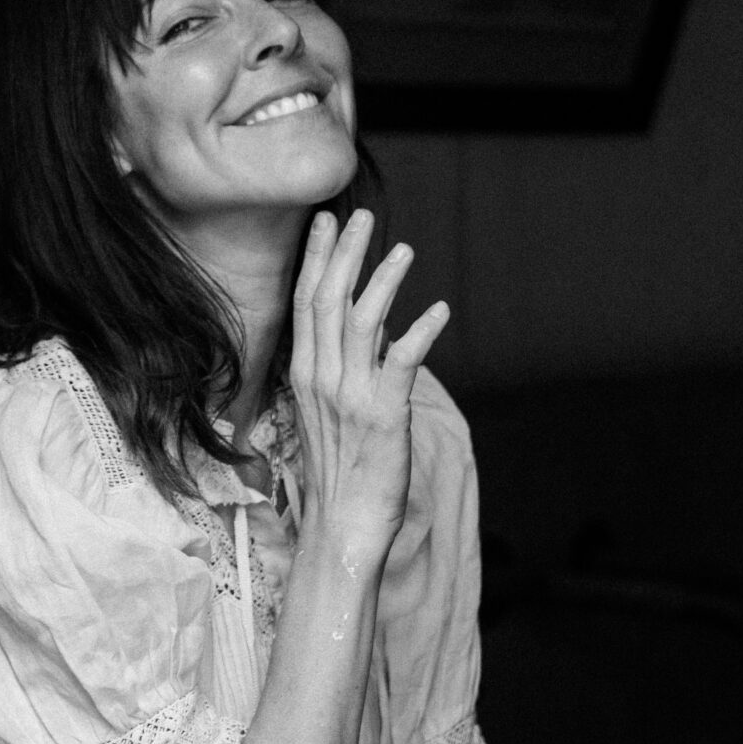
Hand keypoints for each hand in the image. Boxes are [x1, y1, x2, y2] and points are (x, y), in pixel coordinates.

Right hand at [290, 210, 448, 568]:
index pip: (306, 303)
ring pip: (363, 322)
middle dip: (345, 254)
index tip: (325, 221)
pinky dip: (421, 332)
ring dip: (383, 281)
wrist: (342, 527)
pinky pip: (403, 363)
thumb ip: (344, 363)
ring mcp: (351, 397)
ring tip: (403, 250)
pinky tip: (439, 310)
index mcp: (303, 375)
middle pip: (329, 301)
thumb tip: (372, 321)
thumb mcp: (328, 409)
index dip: (316, 259)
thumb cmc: (339, 470)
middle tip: (362, 216)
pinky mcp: (385, 416)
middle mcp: (322, 379)